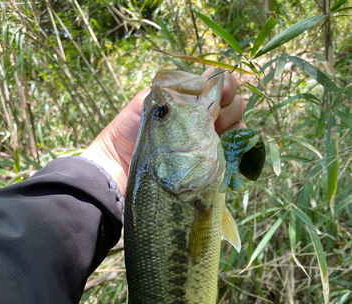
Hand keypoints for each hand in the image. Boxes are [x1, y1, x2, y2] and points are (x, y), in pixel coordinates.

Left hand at [81, 68, 245, 196]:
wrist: (118, 168)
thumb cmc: (128, 132)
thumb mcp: (147, 101)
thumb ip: (175, 88)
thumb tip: (206, 83)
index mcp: (188, 101)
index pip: (219, 85)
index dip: (224, 85)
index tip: (217, 91)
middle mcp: (201, 119)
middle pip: (233, 104)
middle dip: (229, 105)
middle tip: (213, 115)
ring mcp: (207, 142)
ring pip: (238, 125)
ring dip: (234, 123)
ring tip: (218, 130)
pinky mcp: (208, 164)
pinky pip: (234, 151)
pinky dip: (239, 144)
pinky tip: (230, 142)